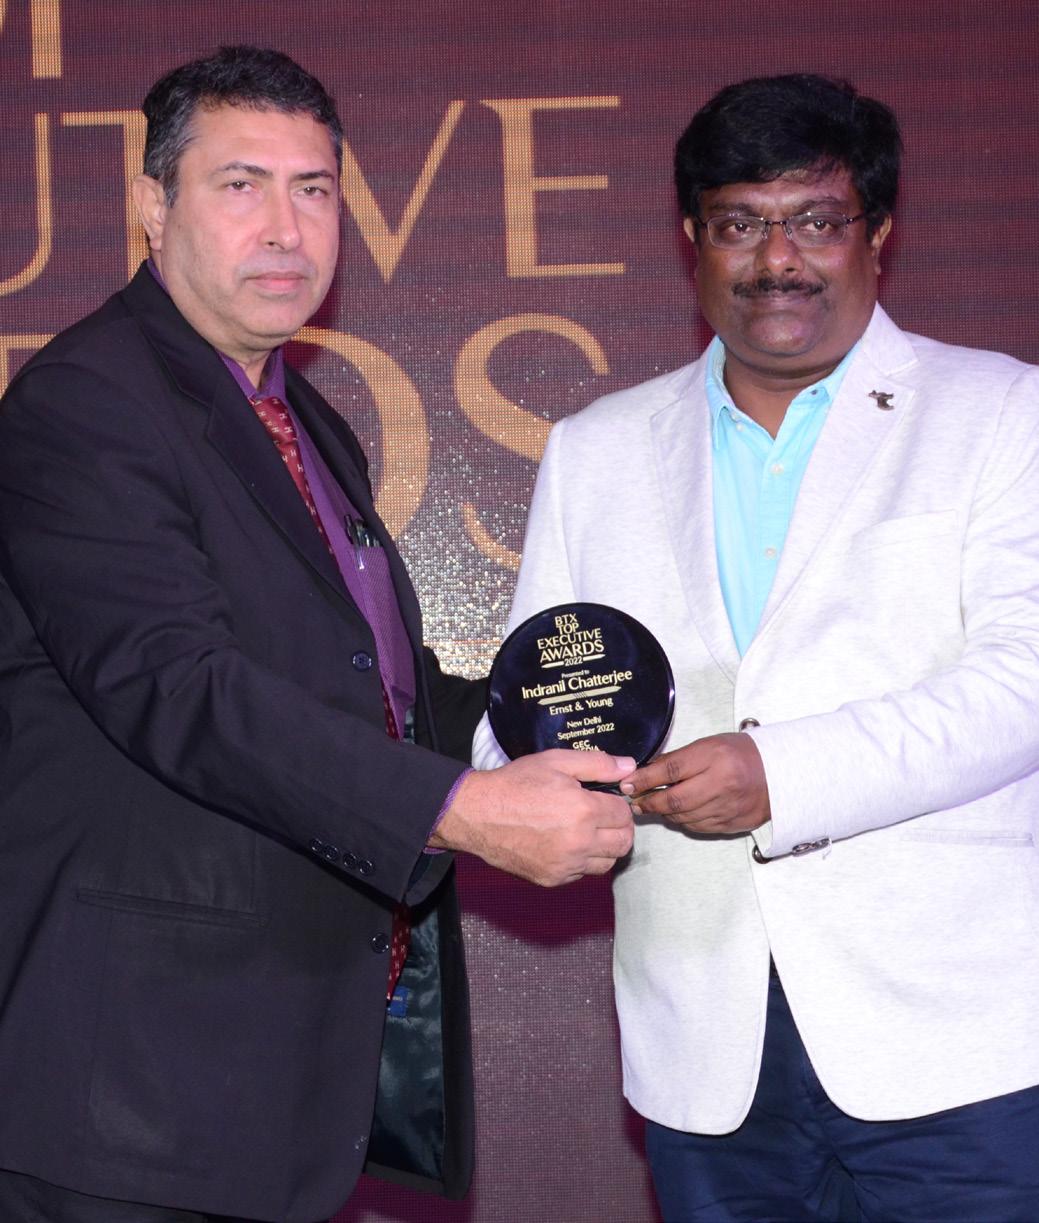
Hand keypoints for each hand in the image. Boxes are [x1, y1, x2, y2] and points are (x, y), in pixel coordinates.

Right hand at [431, 750, 635, 886]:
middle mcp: (580, 842)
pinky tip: (567, 843)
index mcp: (584, 811)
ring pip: (607, 862)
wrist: (478, 815)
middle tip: (603, 816)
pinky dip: (582, 860)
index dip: (618, 804)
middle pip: (623, 843)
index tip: (606, 799)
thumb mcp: (556, 762)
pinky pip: (582, 874)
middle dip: (619, 827)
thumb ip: (597, 764)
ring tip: (587, 831)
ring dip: (605, 847)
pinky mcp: (553, 879)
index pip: (624, 814)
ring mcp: (566, 864)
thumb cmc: (516, 784)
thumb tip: (630, 767)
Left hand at [619, 733, 769, 833]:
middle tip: (634, 801)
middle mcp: (721, 784)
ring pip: (683, 817)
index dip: (645, 778)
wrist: (780, 773)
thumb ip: (680, 759)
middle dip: (649, 802)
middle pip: (675, 799)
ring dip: (663, 813)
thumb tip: (647, 771)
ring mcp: (727, 808)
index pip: (671, 770)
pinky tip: (676, 813)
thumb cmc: (741, 753)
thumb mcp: (710, 745)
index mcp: (716, 757)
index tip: (626, 783)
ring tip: (651, 806)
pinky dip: (682, 821)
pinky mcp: (730, 825)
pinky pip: (697, 827)